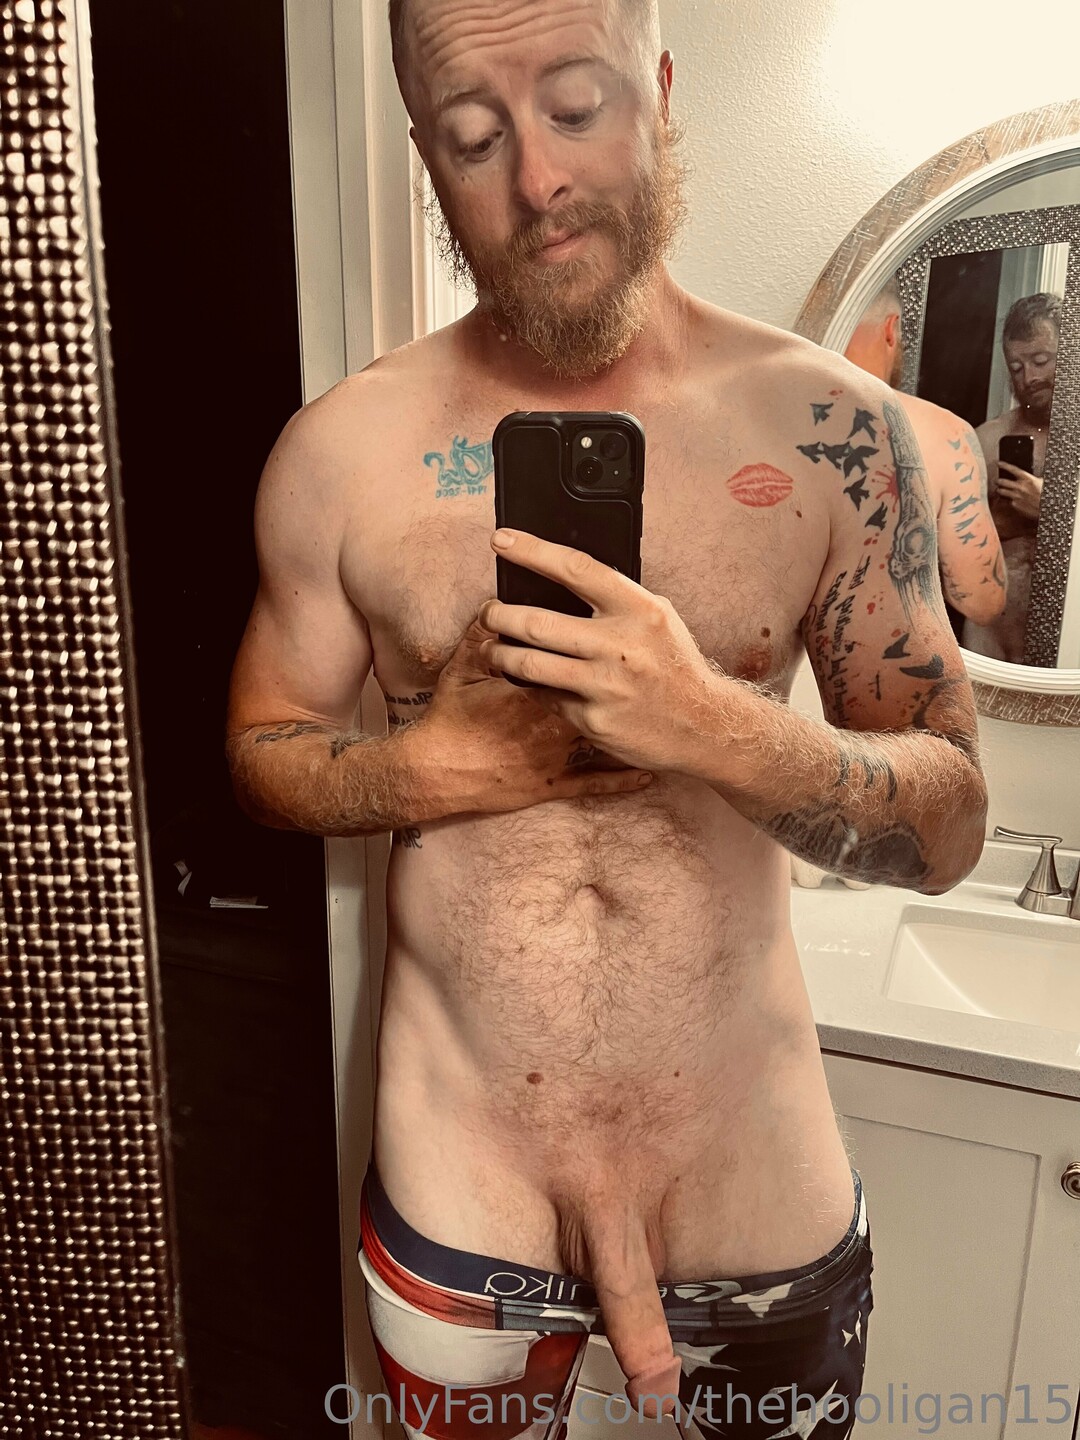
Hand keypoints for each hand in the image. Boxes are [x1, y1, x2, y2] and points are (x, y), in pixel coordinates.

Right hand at [415, 617, 654, 814]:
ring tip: (659, 715)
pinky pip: (598, 782)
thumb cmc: (448, 721)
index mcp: (540, 684)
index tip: (614, 637)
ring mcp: (560, 753)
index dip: (599, 645)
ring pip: (609, 735)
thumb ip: (482, 635)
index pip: (579, 657)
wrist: (435, 775)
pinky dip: (625, 779)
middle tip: (637, 671)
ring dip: (633, 725)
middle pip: (603, 692)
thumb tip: (495, 605)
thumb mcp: (461, 670)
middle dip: (621, 681)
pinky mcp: (557, 782)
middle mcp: (557, 719)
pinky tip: (646, 774)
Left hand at [478, 528, 716, 772]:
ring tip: (490, 649)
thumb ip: (615, 598)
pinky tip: (524, 680)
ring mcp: (605, 687)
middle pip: (537, 622)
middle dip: (498, 614)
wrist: (703, 725)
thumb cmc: (673, 665)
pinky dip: (528, 687)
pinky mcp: (593, 720)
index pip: (576, 568)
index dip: (532, 550)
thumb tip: (559, 576)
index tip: (501, 540)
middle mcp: (620, 647)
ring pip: (528, 664)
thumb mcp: (656, 619)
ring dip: (498, 654)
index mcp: (638, 610)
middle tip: (487, 611)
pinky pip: (544, 698)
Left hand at [997, 462, 1042, 519]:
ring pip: (1002, 491)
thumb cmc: (1047, 495)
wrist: (1048, 508)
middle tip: (997, 481)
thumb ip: (1033, 479)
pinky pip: (1010, 501)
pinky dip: (1010, 500)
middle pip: (1003, 481)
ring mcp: (1016, 496)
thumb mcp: (1042, 483)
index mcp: (1028, 479)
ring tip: (999, 490)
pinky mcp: (1016, 505)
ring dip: (1000, 490)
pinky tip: (1012, 500)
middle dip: (998, 481)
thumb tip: (1032, 477)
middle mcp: (1020, 487)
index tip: (999, 463)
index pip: (1013, 469)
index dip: (1004, 465)